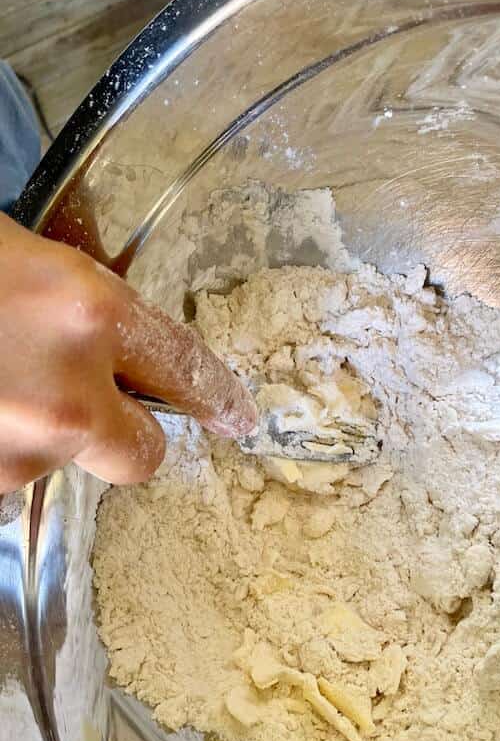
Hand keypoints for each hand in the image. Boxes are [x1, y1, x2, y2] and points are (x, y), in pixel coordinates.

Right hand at [0, 212, 256, 490]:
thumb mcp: (24, 257)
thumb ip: (86, 305)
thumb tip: (118, 334)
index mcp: (88, 311)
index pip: (185, 364)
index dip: (215, 395)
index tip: (236, 418)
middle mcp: (68, 398)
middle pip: (141, 454)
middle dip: (120, 433)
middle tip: (73, 401)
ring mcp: (21, 456)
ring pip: (59, 460)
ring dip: (37, 434)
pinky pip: (7, 483)